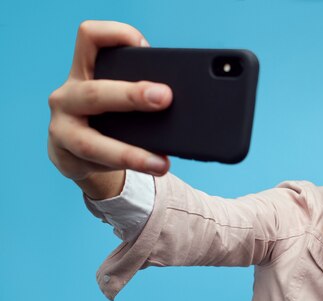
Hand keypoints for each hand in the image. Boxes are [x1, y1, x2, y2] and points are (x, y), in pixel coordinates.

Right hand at [47, 21, 172, 197]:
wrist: (78, 154)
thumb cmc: (108, 116)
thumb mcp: (118, 96)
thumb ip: (139, 89)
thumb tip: (184, 100)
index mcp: (84, 71)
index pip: (90, 38)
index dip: (115, 35)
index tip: (145, 48)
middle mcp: (68, 96)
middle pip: (95, 92)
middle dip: (132, 96)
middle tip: (165, 99)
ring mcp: (62, 129)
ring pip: (93, 143)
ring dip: (130, 154)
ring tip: (161, 163)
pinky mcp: (68, 158)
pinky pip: (98, 165)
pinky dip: (129, 167)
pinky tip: (152, 169)